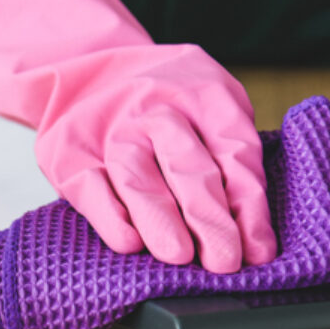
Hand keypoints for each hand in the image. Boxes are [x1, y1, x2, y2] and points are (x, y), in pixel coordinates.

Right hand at [0, 0, 276, 272]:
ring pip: (138, 177)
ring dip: (160, 219)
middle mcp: (157, 110)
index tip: (258, 252)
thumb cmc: (166, 100)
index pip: (235, 155)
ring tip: (179, 257)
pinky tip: (129, 243)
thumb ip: (233, 155)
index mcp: (205, 96)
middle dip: (209, 220)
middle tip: (224, 262)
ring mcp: (111, 131)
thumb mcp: (211, 103)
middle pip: (188, 167)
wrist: (86, 66)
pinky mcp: (71, 154)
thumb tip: (253, 234)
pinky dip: (110, 215)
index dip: (248, 207)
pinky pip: (91, 186)